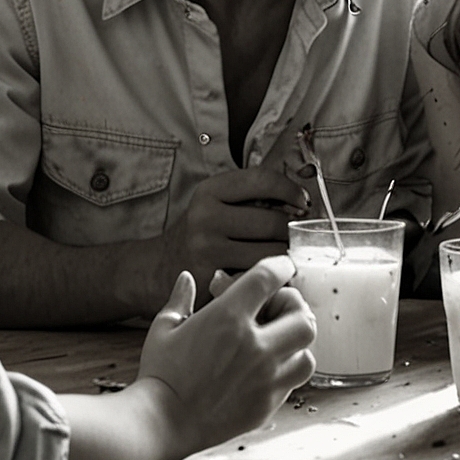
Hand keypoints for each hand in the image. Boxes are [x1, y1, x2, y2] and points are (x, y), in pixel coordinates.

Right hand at [138, 255, 315, 457]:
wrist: (161, 424)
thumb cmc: (160, 374)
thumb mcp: (164, 328)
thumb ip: (180, 299)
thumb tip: (187, 278)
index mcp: (228, 318)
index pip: (269, 278)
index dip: (281, 266)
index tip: (283, 266)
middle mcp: (255, 347)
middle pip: (303, 316)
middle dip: (294, 307)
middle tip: (278, 310)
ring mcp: (265, 378)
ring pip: (307, 353)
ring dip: (296, 343)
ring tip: (278, 342)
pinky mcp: (266, 404)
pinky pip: (293, 382)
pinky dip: (286, 371)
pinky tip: (267, 369)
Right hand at [156, 166, 305, 295]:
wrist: (156, 270)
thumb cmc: (198, 236)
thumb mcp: (214, 205)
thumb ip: (250, 198)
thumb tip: (302, 202)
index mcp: (210, 191)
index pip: (262, 180)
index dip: (290, 190)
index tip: (303, 202)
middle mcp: (206, 216)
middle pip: (273, 220)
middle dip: (292, 231)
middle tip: (297, 238)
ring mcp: (207, 249)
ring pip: (270, 252)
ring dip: (286, 257)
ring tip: (286, 259)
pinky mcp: (212, 279)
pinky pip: (258, 277)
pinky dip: (271, 279)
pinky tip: (269, 278)